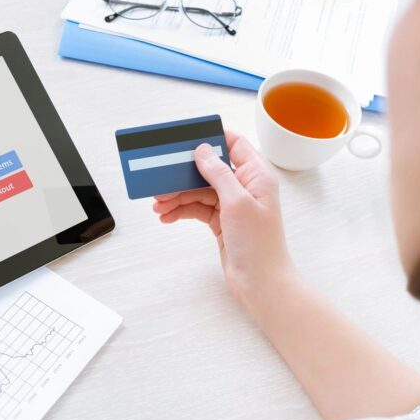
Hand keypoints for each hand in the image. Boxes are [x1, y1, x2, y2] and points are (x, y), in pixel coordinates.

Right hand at [152, 131, 296, 307]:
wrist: (260, 283)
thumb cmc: (259, 245)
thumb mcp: (237, 203)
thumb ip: (218, 173)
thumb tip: (202, 150)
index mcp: (256, 175)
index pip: (233, 144)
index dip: (211, 137)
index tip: (186, 137)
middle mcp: (245, 186)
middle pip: (209, 168)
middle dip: (184, 173)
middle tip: (161, 176)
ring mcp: (232, 204)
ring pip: (199, 190)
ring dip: (177, 195)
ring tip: (158, 204)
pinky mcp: (221, 221)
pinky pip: (196, 208)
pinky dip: (181, 211)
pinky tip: (166, 216)